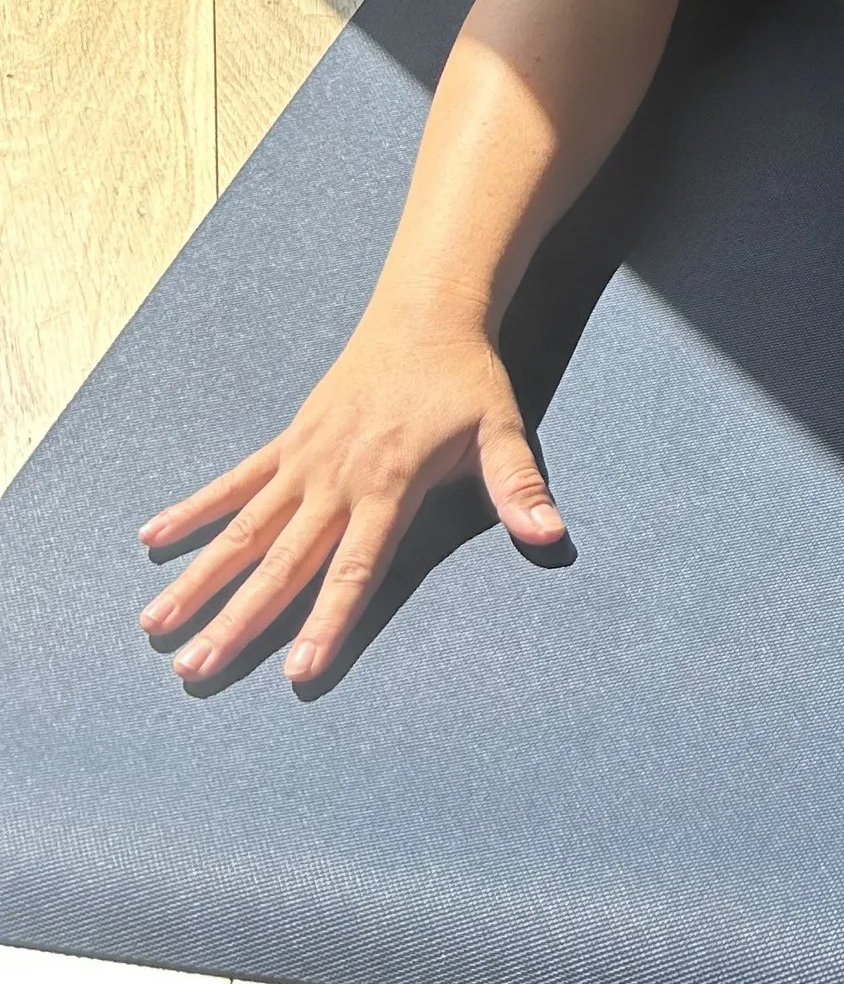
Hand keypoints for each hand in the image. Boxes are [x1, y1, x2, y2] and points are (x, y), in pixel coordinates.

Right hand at [137, 319, 563, 686]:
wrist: (425, 313)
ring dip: (201, 576)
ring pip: (246, 529)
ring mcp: (305, 460)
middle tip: (195, 668)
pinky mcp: (290, 442)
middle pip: (283, 562)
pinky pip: (236, 481)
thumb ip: (518, 486)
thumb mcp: (502, 429)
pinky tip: (153, 536)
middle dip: (240, 619)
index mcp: (388, 485)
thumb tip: (550, 536)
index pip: (354, 568)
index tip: (298, 670)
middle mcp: (337, 479)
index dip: (328, 621)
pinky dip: (196, 509)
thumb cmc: (466, 380)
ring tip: (156, 623)